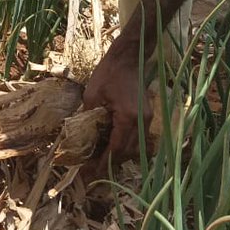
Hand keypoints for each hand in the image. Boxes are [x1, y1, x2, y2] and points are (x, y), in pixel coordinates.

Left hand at [83, 45, 152, 165]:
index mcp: (128, 117)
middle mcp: (141, 121)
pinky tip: (113, 145)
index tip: (90, 172)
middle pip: (128, 152)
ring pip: (136, 147)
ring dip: (120, 155)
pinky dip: (127, 145)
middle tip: (93, 169)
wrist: (129, 57)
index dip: (103, 162)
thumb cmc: (109, 73)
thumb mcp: (92, 95)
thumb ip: (88, 117)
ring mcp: (147, 118)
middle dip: (111, 163)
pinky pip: (138, 138)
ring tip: (102, 159)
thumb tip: (81, 137)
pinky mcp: (148, 115)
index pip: (116, 148)